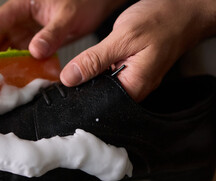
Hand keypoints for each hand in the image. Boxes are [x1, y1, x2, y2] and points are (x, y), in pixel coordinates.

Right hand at [0, 0, 127, 58]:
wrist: (97, 5)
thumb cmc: (83, 1)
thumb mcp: (67, 16)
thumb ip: (52, 33)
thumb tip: (35, 52)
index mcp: (22, 6)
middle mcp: (21, 20)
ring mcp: (28, 33)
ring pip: (9, 50)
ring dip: (3, 65)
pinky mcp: (37, 44)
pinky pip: (23, 57)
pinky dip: (20, 67)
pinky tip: (17, 80)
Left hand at [60, 0, 215, 100]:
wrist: (182, 10)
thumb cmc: (161, 21)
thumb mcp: (123, 38)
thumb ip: (94, 60)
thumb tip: (70, 78)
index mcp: (135, 86)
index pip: (99, 102)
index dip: (80, 94)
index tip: (65, 85)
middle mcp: (135, 88)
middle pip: (100, 96)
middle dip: (84, 85)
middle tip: (71, 74)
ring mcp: (134, 80)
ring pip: (103, 85)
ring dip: (91, 75)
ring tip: (85, 65)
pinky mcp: (131, 71)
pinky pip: (110, 76)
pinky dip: (100, 68)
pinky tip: (96, 60)